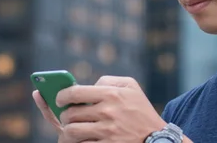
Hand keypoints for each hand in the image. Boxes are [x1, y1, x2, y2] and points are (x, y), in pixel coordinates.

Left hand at [33, 75, 166, 142]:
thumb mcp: (131, 86)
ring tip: (70, 131)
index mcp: (111, 94)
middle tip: (68, 117)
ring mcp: (107, 132)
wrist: (157, 138)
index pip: (75, 92)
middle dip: (65, 116)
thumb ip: (108, 80)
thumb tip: (89, 85)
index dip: (61, 95)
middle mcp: (108, 112)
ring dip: (67, 132)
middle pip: (70, 114)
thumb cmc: (141, 110)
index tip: (59, 99)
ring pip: (71, 132)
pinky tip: (81, 140)